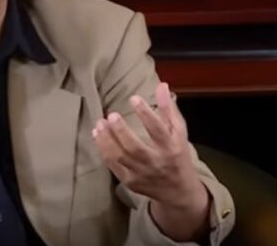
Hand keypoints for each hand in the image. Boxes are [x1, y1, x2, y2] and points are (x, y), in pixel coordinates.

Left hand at [92, 82, 208, 232]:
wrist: (178, 191)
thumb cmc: (177, 154)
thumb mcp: (179, 132)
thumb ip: (168, 109)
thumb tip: (161, 85)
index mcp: (171, 147)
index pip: (158, 129)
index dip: (146, 113)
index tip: (134, 98)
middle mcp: (156, 162)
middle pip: (135, 148)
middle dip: (121, 131)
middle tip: (111, 115)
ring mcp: (141, 174)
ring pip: (120, 157)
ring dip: (107, 139)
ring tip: (99, 123)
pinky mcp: (130, 182)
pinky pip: (113, 165)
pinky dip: (103, 150)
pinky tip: (98, 135)